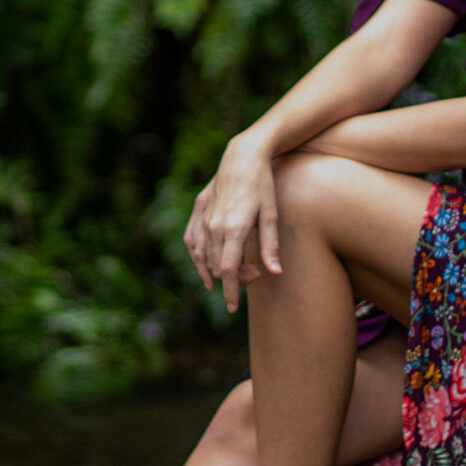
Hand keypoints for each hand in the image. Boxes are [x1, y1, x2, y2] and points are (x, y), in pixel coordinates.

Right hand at [183, 139, 281, 312]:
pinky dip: (196, 257)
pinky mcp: (198, 209)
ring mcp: (203, 217)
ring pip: (201, 257)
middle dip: (232, 279)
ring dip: (213, 272)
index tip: (233, 309)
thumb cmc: (263, 185)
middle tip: (254, 274)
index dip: (230, 292)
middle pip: (216, 266)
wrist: (243, 156)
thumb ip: (270, 246)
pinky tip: (204, 266)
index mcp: (234, 229)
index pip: (228, 270)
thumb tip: (274, 273)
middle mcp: (214, 225)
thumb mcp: (271, 215)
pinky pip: (191, 241)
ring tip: (229, 278)